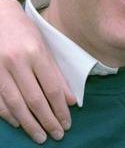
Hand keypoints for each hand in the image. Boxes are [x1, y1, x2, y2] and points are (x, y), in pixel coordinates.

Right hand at [0, 0, 75, 143]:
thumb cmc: (25, 32)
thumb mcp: (45, 48)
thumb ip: (57, 75)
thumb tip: (71, 101)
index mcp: (36, 53)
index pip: (52, 88)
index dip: (60, 109)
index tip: (67, 123)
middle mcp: (17, 62)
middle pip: (35, 99)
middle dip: (47, 120)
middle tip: (57, 135)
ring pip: (15, 104)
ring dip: (29, 123)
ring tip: (40, 136)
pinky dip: (9, 115)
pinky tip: (19, 123)